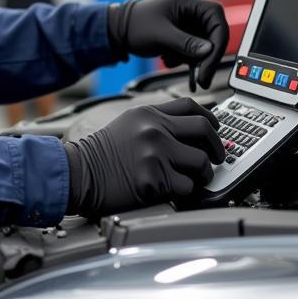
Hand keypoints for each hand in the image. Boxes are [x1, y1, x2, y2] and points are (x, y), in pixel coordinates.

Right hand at [63, 98, 223, 219]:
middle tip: (217, 157)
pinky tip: (175, 190)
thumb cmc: (100, 154)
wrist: (79, 173)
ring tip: (196, 178)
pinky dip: (186, 191)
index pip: (192, 107)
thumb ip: (157, 122)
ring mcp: (155, 154)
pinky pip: (186, 187)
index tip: (215, 129)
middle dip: (217, 146)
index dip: (210, 118)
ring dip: (204, 173)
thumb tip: (190, 131)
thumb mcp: (128, 124)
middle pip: (204, 131)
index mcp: (149, 114)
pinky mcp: (154, 179)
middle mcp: (155, 130)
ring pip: (201, 162)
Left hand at [109, 0, 229, 87]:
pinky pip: (193, 50)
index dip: (218, 41)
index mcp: (187, 2)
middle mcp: (190, 11)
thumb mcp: (161, 35)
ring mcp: (187, 23)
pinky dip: (183, 58)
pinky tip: (167, 58)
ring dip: (190, 58)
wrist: (117, 31)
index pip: (216, 17)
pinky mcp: (182, 35)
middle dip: (206, 57)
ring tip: (169, 59)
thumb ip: (186, 43)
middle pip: (213, 34)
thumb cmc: (134, 26)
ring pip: (204, 45)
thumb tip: (209, 51)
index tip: (211, 62)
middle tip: (202, 78)